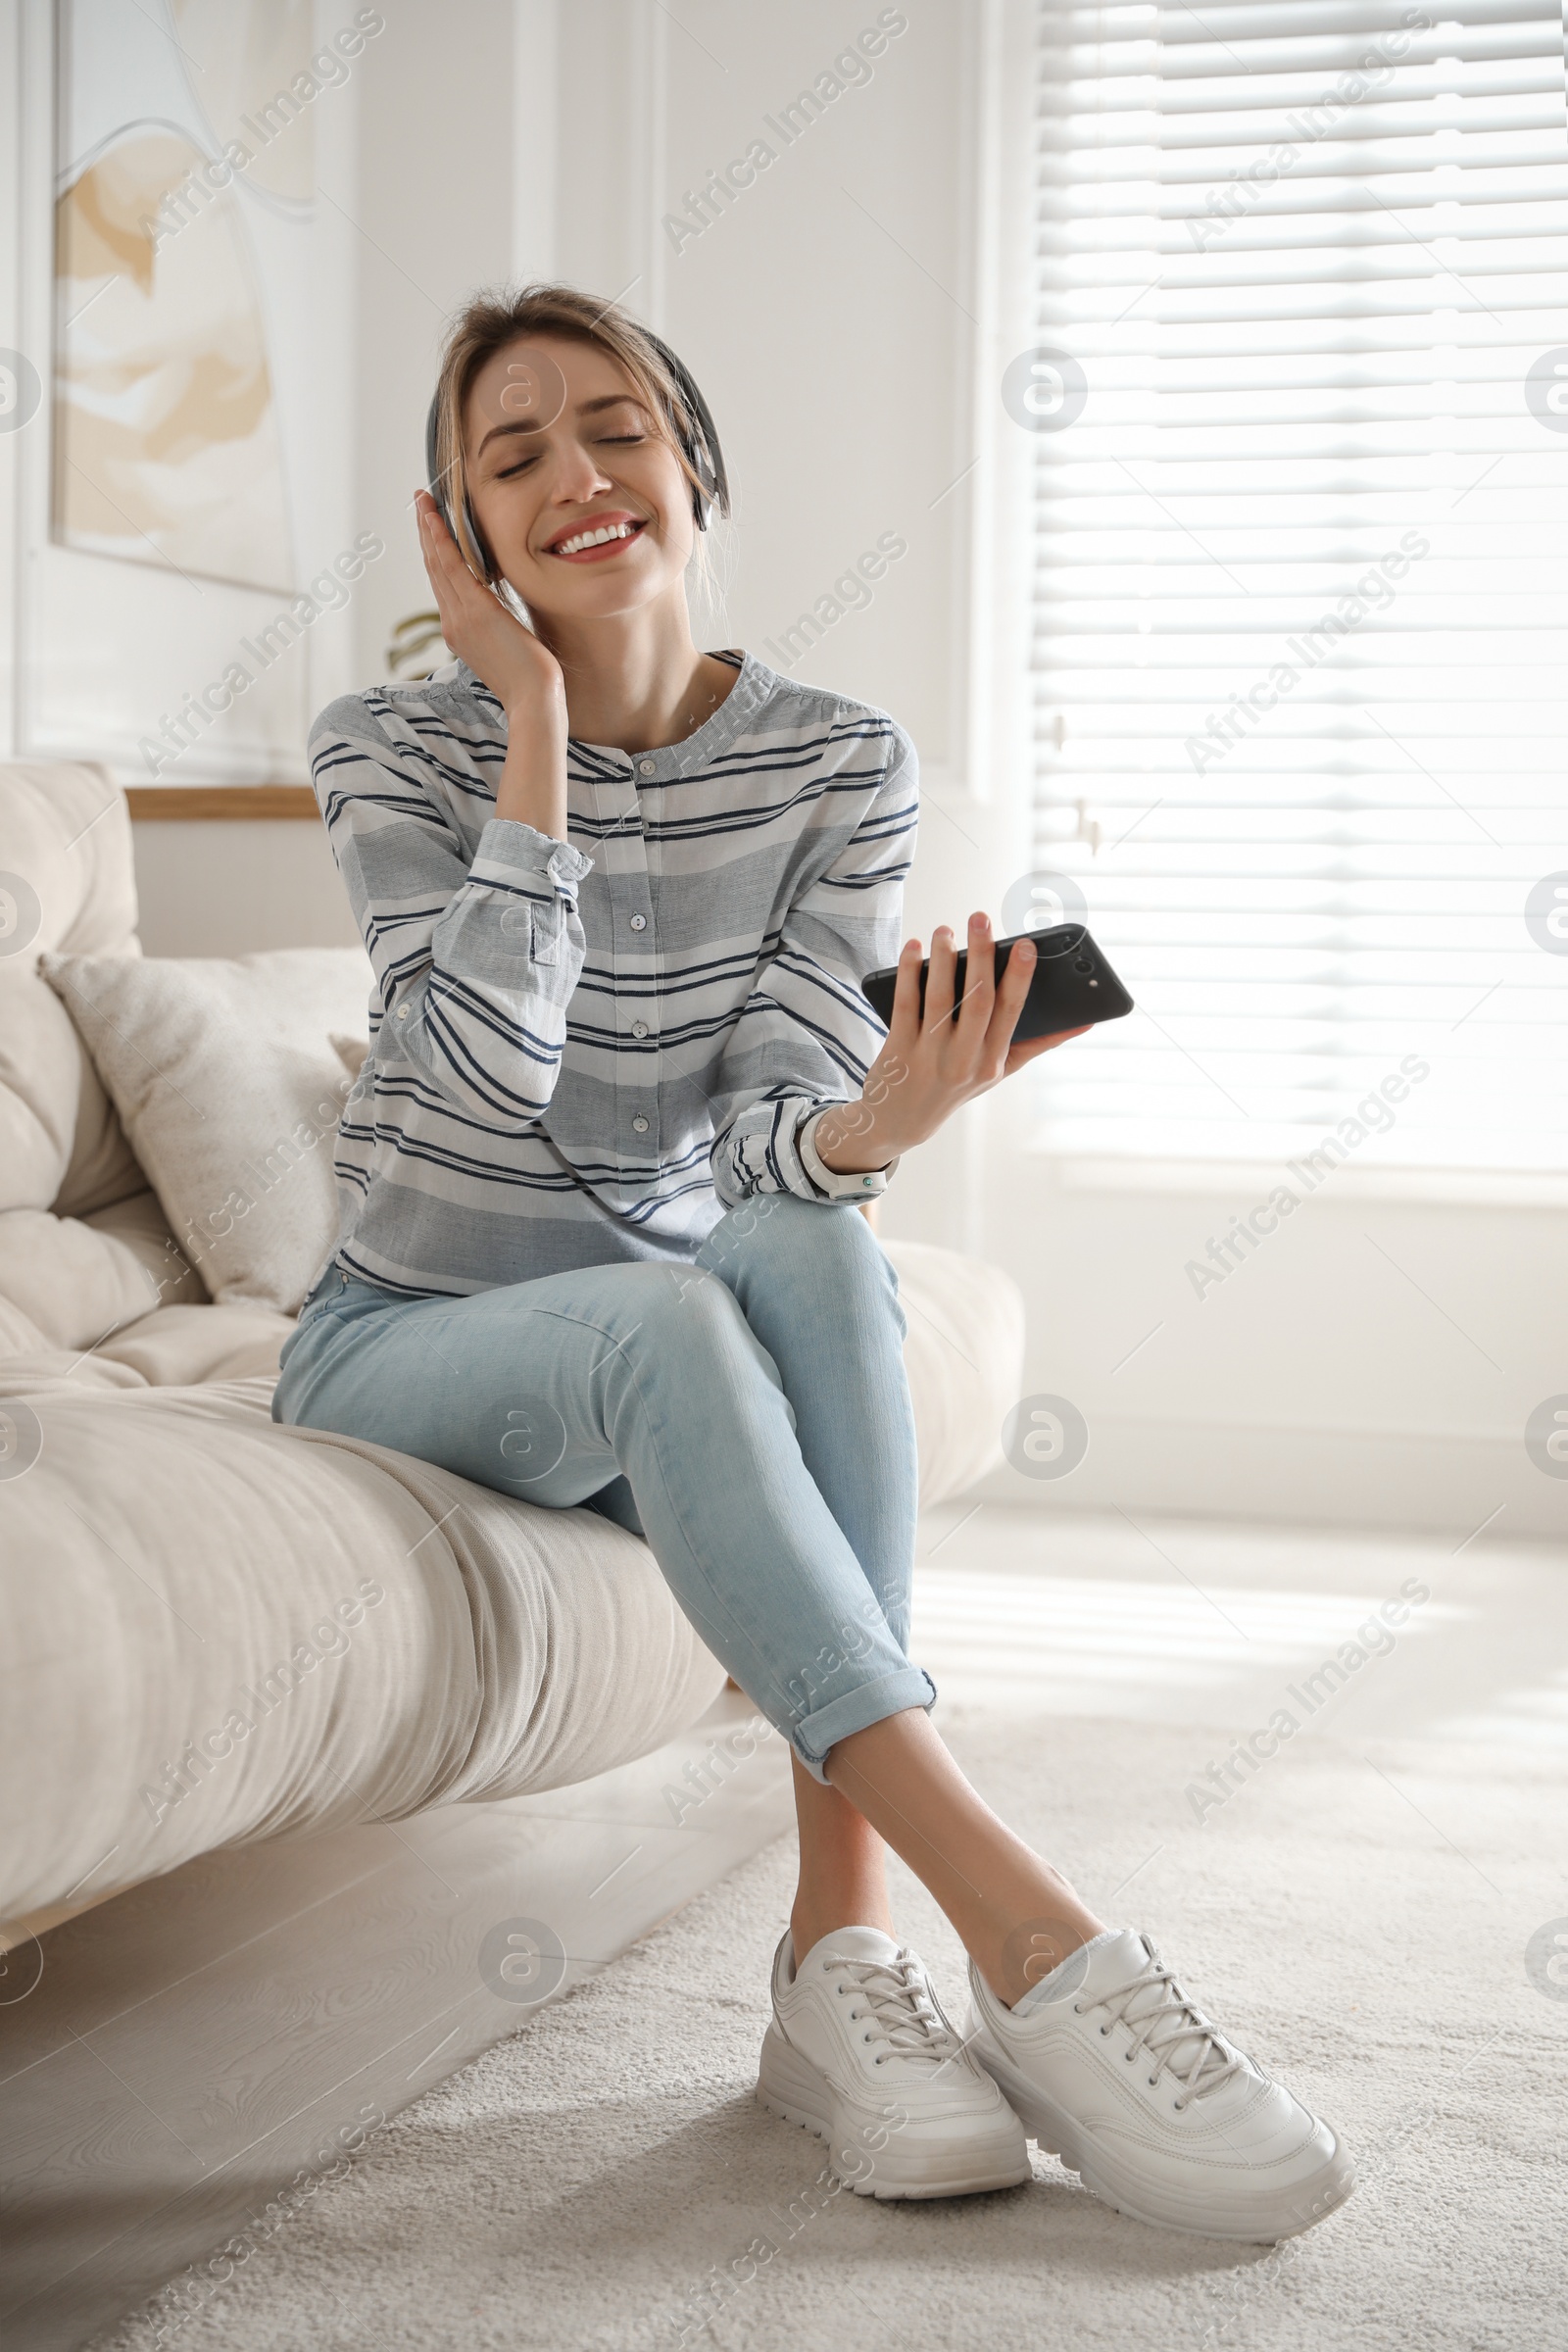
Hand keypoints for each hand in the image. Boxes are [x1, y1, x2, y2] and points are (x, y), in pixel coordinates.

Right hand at [414, 489, 563, 722]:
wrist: (534, 699)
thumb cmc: (530, 679)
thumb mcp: (508, 647)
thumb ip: (498, 627)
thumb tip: (503, 615)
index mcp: (459, 631)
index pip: (443, 584)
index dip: (434, 552)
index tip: (431, 527)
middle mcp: (452, 623)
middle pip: (434, 568)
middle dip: (425, 533)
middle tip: (420, 502)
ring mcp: (460, 617)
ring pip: (438, 563)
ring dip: (428, 529)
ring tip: (423, 500)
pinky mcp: (475, 611)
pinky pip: (452, 568)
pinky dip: (441, 541)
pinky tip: (434, 519)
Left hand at [814, 913, 1089, 1174]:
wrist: (901, 1120)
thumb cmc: (958, 1085)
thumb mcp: (1000, 1070)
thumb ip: (1038, 1043)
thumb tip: (1086, 1022)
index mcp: (993, 1061)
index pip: (1011, 1012)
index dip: (1019, 978)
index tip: (1026, 945)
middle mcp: (964, 1059)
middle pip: (977, 1000)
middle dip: (981, 955)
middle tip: (980, 918)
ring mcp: (929, 1054)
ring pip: (940, 997)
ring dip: (944, 958)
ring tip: (947, 929)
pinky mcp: (898, 1049)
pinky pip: (905, 1002)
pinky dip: (909, 971)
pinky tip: (914, 948)